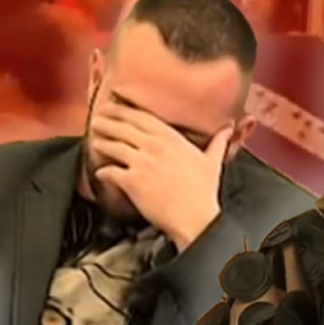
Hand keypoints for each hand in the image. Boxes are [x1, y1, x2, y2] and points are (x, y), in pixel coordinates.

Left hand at [91, 103, 232, 249]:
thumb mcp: (212, 162)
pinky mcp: (133, 182)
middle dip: (107, 121)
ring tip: (94, 141)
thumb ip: (218, 142)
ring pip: (113, 146)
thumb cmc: (203, 193)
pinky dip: (103, 172)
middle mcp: (155, 146)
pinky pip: (110, 172)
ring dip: (101, 142)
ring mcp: (142, 163)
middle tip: (96, 118)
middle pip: (123, 127)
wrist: (195, 218)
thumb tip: (229, 129)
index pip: (141, 117)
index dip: (123, 110)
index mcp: (171, 138)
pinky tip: (99, 173)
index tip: (112, 106)